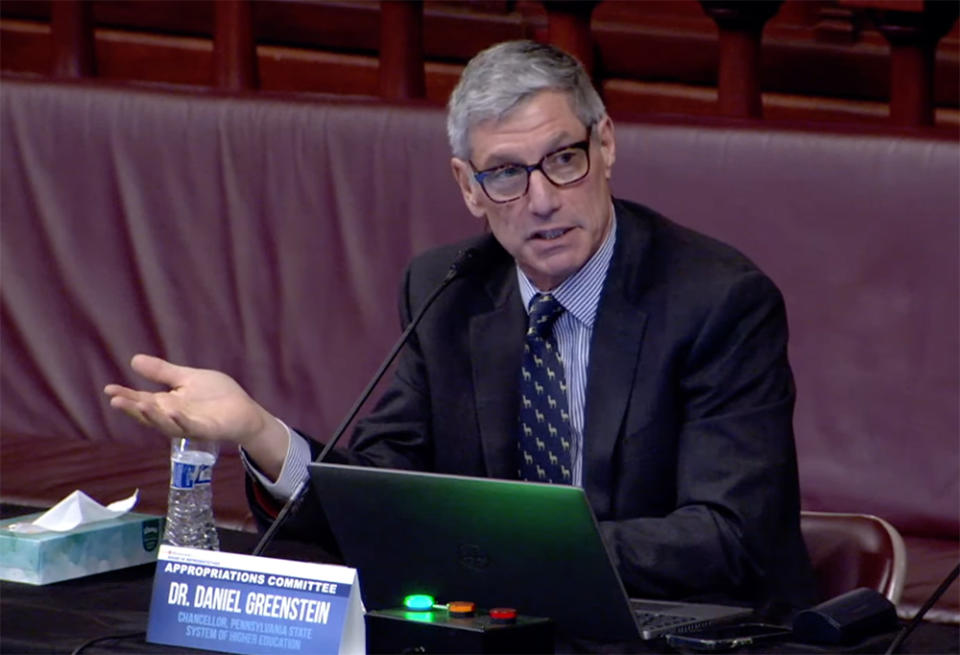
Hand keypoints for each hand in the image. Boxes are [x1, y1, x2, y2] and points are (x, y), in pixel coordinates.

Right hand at [104, 354, 288, 477]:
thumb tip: (133, 360)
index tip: (109, 389)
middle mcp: (174, 417)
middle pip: (150, 414)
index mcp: (168, 404)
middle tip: (115, 400)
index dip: (126, 396)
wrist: (244, 410)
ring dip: (152, 416)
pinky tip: (171, 410)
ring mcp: (189, 425)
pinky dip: (180, 421)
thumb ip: (162, 372)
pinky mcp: (206, 429)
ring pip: (166, 423)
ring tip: (139, 404)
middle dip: (133, 408)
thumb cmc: (216, 395)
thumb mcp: (186, 378)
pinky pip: (190, 426)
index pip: (143, 400)